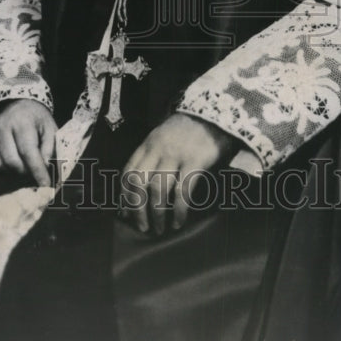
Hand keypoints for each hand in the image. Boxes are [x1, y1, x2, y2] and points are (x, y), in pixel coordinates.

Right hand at [0, 99, 55, 186]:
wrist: (17, 104)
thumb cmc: (35, 118)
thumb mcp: (49, 127)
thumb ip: (50, 147)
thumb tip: (46, 167)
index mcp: (21, 122)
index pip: (28, 152)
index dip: (37, 171)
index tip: (45, 185)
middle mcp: (1, 127)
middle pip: (12, 163)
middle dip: (25, 172)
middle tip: (33, 170)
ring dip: (11, 172)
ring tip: (21, 164)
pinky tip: (5, 166)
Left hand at [120, 113, 237, 236]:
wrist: (215, 111)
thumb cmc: (189, 129)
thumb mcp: (163, 137)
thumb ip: (152, 156)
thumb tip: (142, 187)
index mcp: (148, 143)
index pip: (128, 172)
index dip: (125, 196)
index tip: (126, 214)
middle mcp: (158, 148)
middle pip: (139, 183)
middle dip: (137, 209)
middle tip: (143, 227)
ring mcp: (176, 154)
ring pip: (157, 189)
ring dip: (157, 213)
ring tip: (160, 229)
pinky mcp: (195, 160)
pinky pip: (182, 190)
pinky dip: (178, 210)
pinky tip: (178, 221)